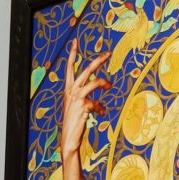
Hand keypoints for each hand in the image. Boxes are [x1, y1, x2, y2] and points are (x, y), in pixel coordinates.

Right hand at [61, 39, 108, 162]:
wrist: (69, 138)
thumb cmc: (74, 122)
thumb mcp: (76, 106)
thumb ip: (83, 97)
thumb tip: (96, 94)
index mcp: (68, 88)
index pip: (69, 67)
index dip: (72, 54)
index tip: (75, 41)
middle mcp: (71, 91)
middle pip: (86, 70)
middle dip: (97, 60)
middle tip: (108, 53)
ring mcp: (76, 98)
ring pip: (94, 82)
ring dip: (104, 83)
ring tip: (110, 86)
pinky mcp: (83, 106)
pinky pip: (97, 102)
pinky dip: (101, 107)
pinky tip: (101, 112)